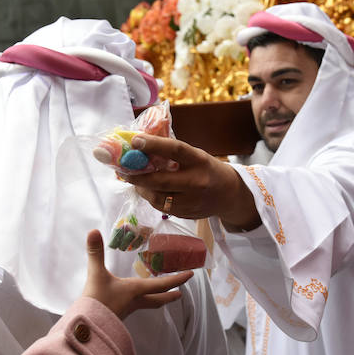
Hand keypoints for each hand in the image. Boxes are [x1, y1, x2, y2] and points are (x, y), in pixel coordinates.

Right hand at [82, 230, 192, 318]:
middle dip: (170, 295)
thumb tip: (93, 231)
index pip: (162, 285)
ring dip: (156, 299)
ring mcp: (127, 310)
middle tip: (180, 293)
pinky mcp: (118, 315)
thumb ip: (95, 253)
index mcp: (136, 290)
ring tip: (160, 296)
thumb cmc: (96, 301)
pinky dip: (141, 302)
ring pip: (147, 304)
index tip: (191, 275)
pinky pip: (135, 307)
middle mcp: (135, 301)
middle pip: (158, 299)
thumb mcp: (96, 274)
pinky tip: (133, 300)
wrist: (86, 328)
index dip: (178, 279)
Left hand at [124, 134, 261, 230]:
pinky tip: (147, 190)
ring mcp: (192, 200)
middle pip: (161, 180)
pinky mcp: (187, 214)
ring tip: (134, 181)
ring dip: (142, 189)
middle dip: (138, 176)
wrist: (230, 194)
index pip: (175, 150)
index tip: (135, 141)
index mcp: (199, 160)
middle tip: (123, 171)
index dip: (154, 145)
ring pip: (158, 198)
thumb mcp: (196, 156)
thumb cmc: (207, 169)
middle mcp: (197, 181)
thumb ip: (173, 154)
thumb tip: (140, 145)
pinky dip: (151, 198)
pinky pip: (162, 208)